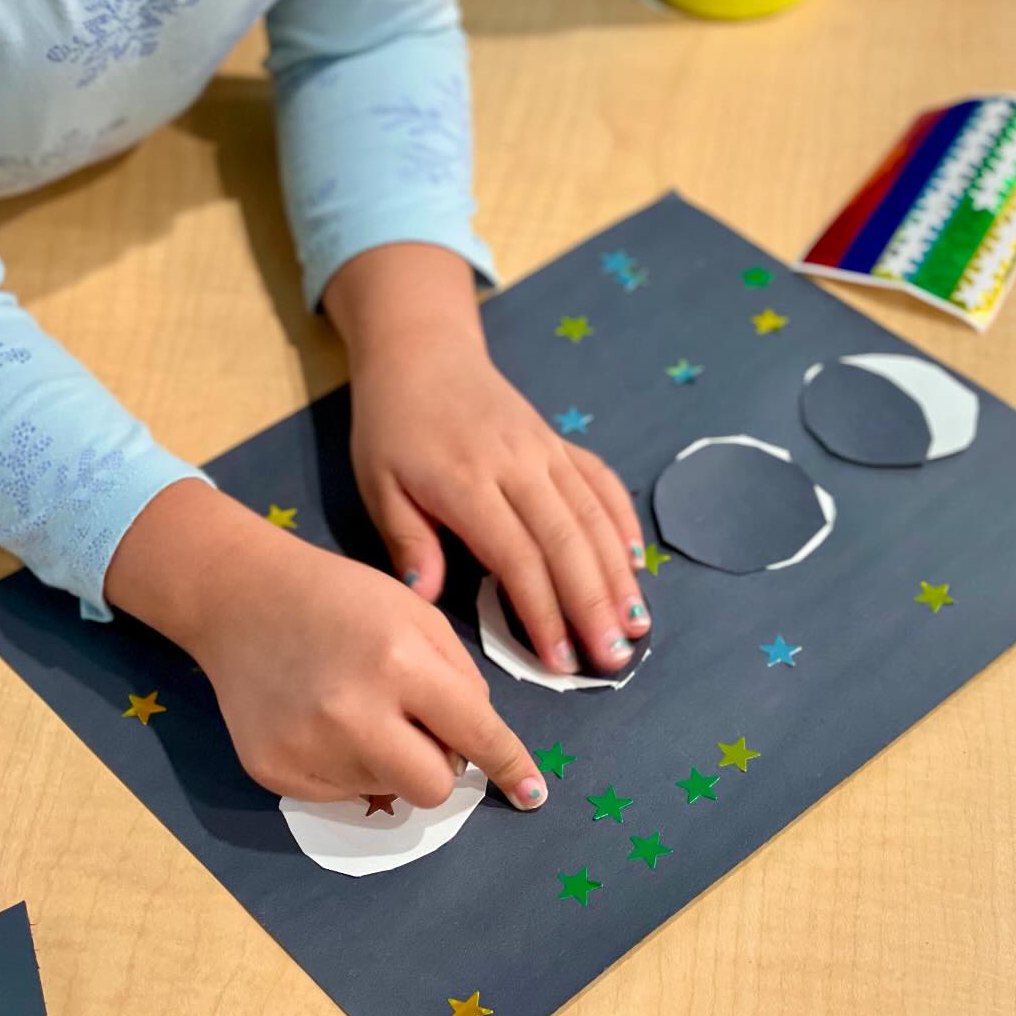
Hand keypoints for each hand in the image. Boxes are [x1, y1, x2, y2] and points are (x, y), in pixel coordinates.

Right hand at [106, 480, 547, 809]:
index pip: (475, 734)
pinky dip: (348, 766)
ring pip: (387, 791)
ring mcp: (308, 748)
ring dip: (391, 760)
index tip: (532, 794)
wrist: (241, 597)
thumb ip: (459, 678)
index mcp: (400, 663)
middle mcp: (353, 714)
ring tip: (359, 708)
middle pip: (433, 788)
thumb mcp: (417, 614)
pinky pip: (341, 793)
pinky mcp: (273, 771)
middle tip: (422, 730)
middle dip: (442, 767)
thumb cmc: (342, 598)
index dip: (510, 767)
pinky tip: (323, 721)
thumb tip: (477, 747)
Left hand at [328, 244, 651, 674]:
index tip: (560, 662)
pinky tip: (636, 565)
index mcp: (468, 481)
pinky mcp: (561, 443)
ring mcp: (547, 451)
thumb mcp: (379, 484)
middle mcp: (519, 465)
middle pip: (568, 543)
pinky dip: (623, 524)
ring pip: (594, 518)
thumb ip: (408, 539)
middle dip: (594, 606)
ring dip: (618, 575)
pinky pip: (603, 484)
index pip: (518, 557)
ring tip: (636, 627)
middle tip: (615, 660)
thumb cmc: (393, 427)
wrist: (423, 353)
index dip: (544, 612)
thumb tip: (426, 597)